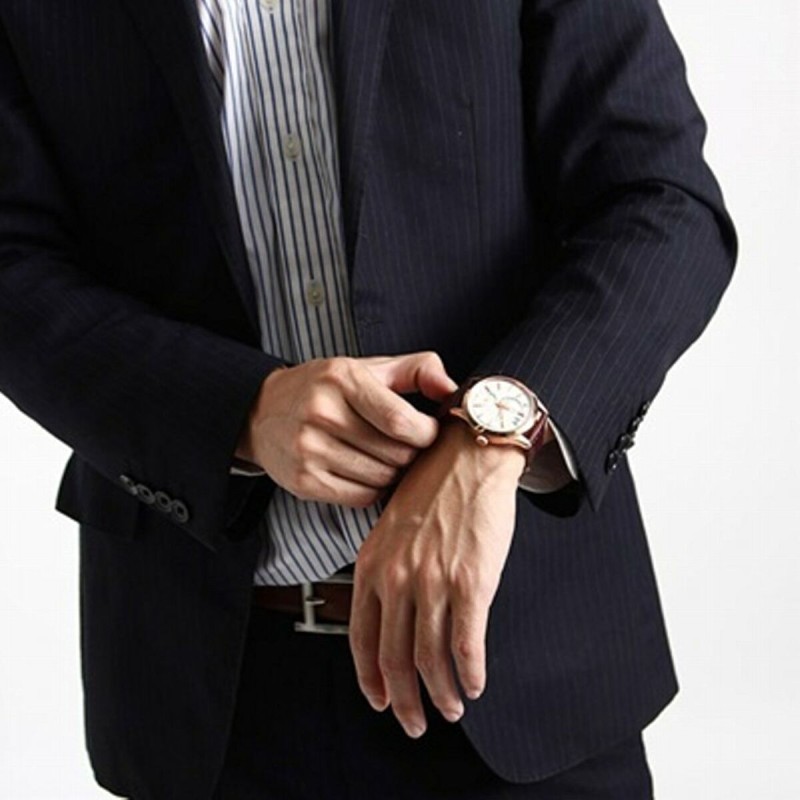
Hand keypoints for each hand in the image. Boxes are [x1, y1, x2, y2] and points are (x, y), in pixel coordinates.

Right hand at [236, 353, 457, 506]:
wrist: (261, 412)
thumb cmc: (324, 388)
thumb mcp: (368, 367)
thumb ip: (416, 369)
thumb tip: (451, 388)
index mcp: (342, 379)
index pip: (401, 421)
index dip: (426, 434)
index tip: (428, 431)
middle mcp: (323, 414)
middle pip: (396, 454)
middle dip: (410, 453)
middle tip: (405, 445)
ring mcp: (310, 450)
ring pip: (382, 478)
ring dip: (393, 472)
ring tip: (384, 456)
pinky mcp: (304, 481)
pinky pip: (362, 496)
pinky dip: (373, 488)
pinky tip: (365, 470)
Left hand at [349, 421, 524, 736]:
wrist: (467, 456)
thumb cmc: (431, 490)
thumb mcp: (390, 529)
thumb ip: (386, 573)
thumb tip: (392, 620)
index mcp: (372, 567)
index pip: (361, 640)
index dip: (370, 680)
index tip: (379, 701)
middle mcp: (397, 579)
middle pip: (395, 659)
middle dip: (404, 702)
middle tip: (414, 723)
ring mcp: (433, 582)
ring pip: (431, 660)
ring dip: (442, 695)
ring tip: (452, 708)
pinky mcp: (471, 582)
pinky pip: (467, 645)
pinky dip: (471, 673)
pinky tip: (476, 683)